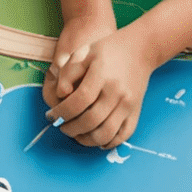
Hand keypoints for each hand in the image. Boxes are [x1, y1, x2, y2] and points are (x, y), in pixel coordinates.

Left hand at [44, 21, 154, 148]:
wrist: (141, 49)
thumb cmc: (107, 50)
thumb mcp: (84, 53)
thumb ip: (68, 72)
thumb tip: (60, 95)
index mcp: (102, 75)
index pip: (78, 101)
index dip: (61, 112)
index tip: (51, 115)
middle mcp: (117, 92)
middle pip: (90, 120)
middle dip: (70, 128)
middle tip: (61, 126)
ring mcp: (128, 104)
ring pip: (106, 133)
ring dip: (87, 140)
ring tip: (76, 134)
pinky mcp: (136, 111)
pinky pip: (123, 135)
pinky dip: (109, 142)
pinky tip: (96, 140)